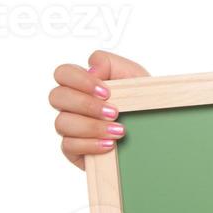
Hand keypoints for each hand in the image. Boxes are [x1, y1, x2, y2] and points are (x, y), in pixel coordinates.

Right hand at [49, 50, 149, 169]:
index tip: (106, 92)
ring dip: (92, 126)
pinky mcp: (73, 149)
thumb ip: (112, 63)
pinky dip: (91, 144)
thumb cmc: (142, 101)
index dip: (80, 80)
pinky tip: (110, 144)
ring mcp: (70, 126)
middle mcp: (72, 104)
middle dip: (86, 104)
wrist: (156, 133)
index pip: (64, 73)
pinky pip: (68, 146)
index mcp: (83, 84)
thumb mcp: (134, 76)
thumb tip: (92, 68)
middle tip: (114, 112)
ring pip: (61, 122)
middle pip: (56, 96)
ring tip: (119, 131)